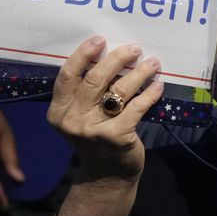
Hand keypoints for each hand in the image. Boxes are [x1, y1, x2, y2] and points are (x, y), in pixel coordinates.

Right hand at [46, 37, 163, 183]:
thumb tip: (108, 55)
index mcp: (58, 111)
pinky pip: (137, 107)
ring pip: (119, 90)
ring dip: (139, 73)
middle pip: (95, 78)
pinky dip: (150, 94)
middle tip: (134, 48)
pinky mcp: (117, 137)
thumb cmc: (96, 138)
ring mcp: (94, 130)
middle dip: (117, 58)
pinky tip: (158, 85)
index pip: (67, 75)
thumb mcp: (80, 116)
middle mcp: (72, 120)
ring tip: (152, 62)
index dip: (84, 54)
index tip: (100, 40)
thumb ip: (85, 92)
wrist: (107, 176)